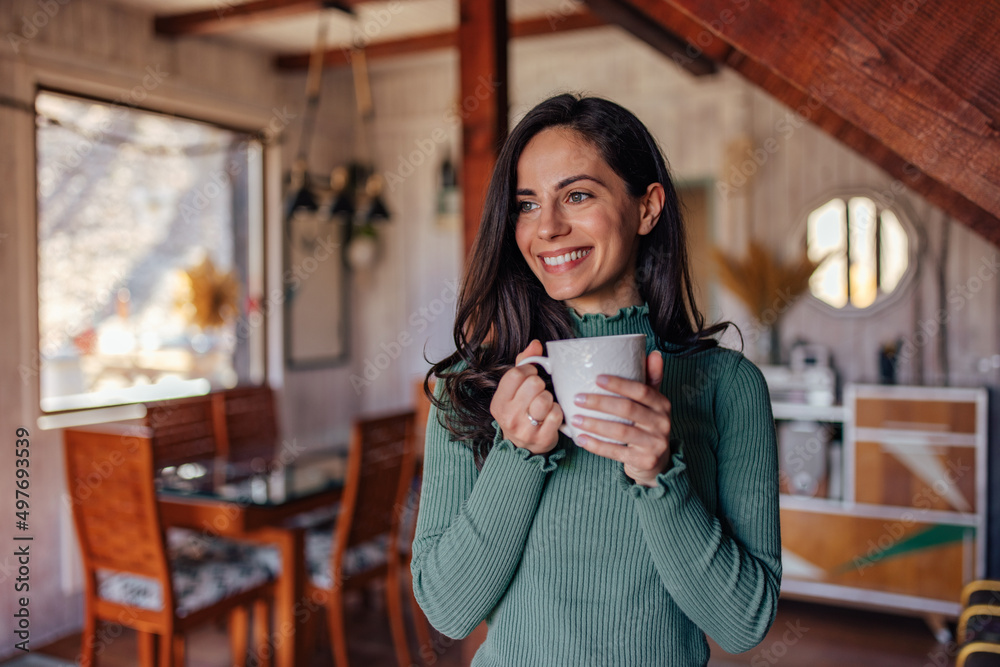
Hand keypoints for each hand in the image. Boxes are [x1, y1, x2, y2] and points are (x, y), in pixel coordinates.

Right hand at [490, 340, 563, 454]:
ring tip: (545, 404)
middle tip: (539, 392)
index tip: (531, 376)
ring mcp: (525, 430)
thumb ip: (523, 364)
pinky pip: (556, 414)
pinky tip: (552, 415)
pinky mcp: (542, 439)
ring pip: (545, 399)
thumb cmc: (519, 412)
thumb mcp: (514, 390)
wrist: (521, 449)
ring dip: (549, 399)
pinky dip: (558, 412)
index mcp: (499, 402)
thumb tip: (535, 344)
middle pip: (533, 384)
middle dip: (540, 385)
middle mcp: (509, 417)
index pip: (516, 374)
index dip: (528, 370)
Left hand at [572, 351, 671, 486]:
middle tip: (578, 398)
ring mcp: (654, 443)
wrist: (659, 463)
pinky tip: (581, 439)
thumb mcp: (653, 404)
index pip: (641, 390)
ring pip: (621, 431)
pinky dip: (596, 445)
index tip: (596, 378)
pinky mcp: (644, 461)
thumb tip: (653, 353)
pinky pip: (616, 452)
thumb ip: (651, 379)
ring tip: (575, 419)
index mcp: (662, 404)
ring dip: (594, 424)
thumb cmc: (649, 427)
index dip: (619, 383)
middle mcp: (662, 423)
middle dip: (600, 403)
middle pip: (628, 409)